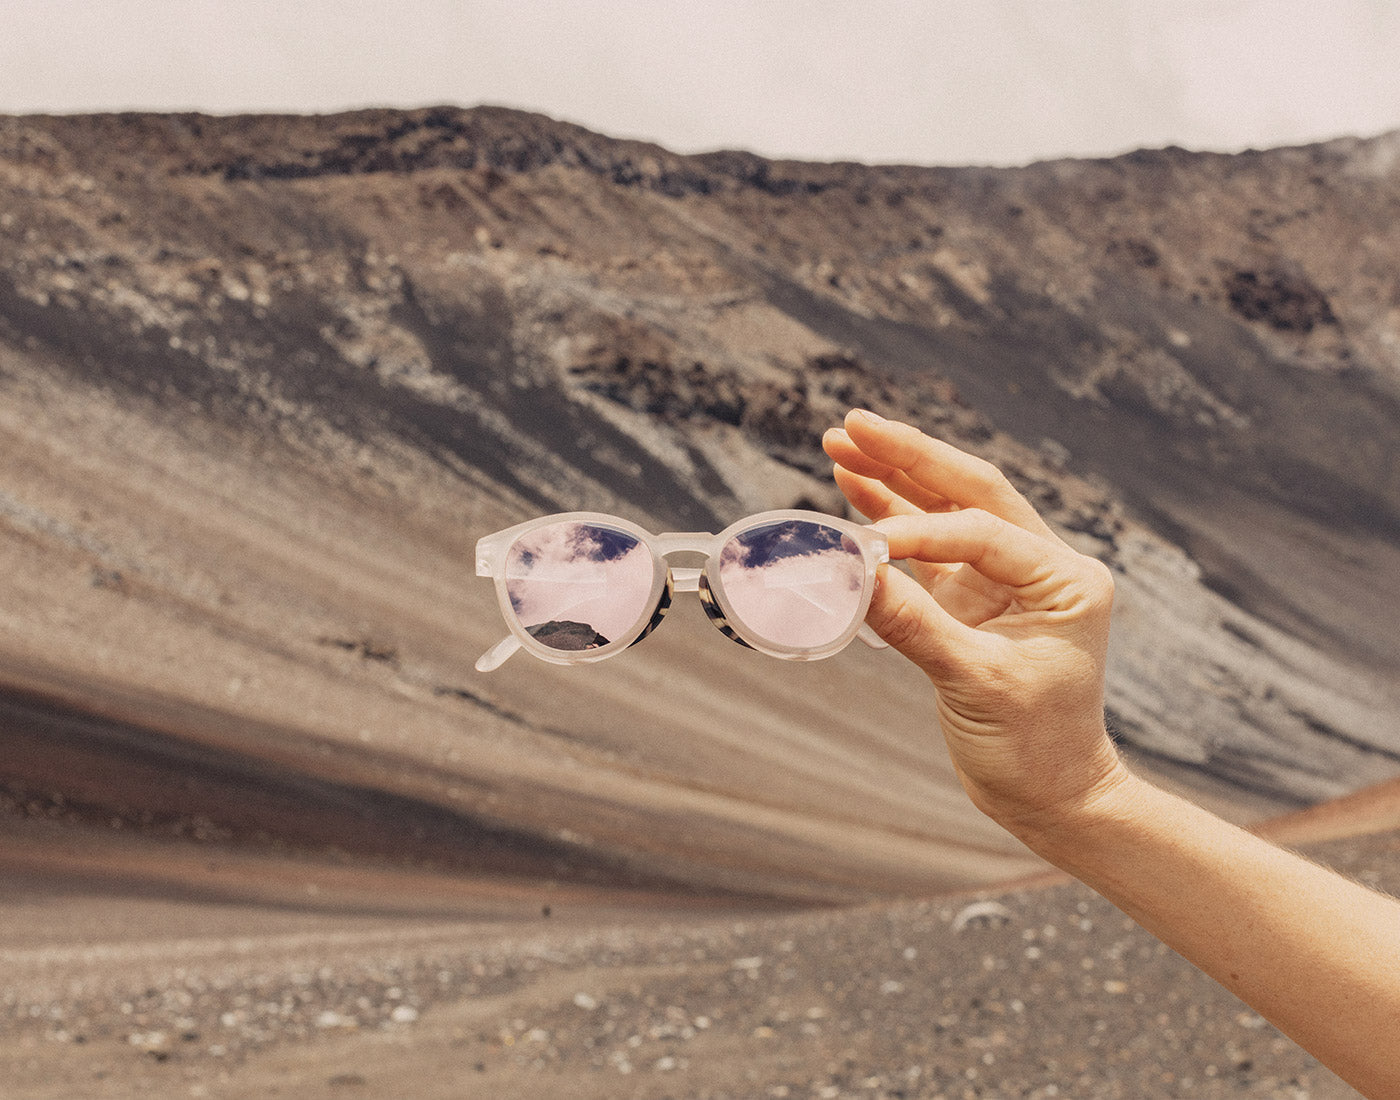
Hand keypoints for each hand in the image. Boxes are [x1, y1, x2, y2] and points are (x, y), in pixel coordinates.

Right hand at [823, 409, 1127, 832]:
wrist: (1052, 798)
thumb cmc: (1034, 748)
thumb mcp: (977, 686)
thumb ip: (915, 626)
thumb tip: (854, 573)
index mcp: (1067, 579)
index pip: (982, 532)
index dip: (919, 533)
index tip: (864, 548)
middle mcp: (1042, 567)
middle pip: (968, 491)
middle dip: (909, 456)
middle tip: (853, 424)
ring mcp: (1005, 581)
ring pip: (945, 510)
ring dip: (893, 477)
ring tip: (841, 442)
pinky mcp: (972, 601)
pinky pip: (927, 549)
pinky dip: (891, 519)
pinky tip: (854, 488)